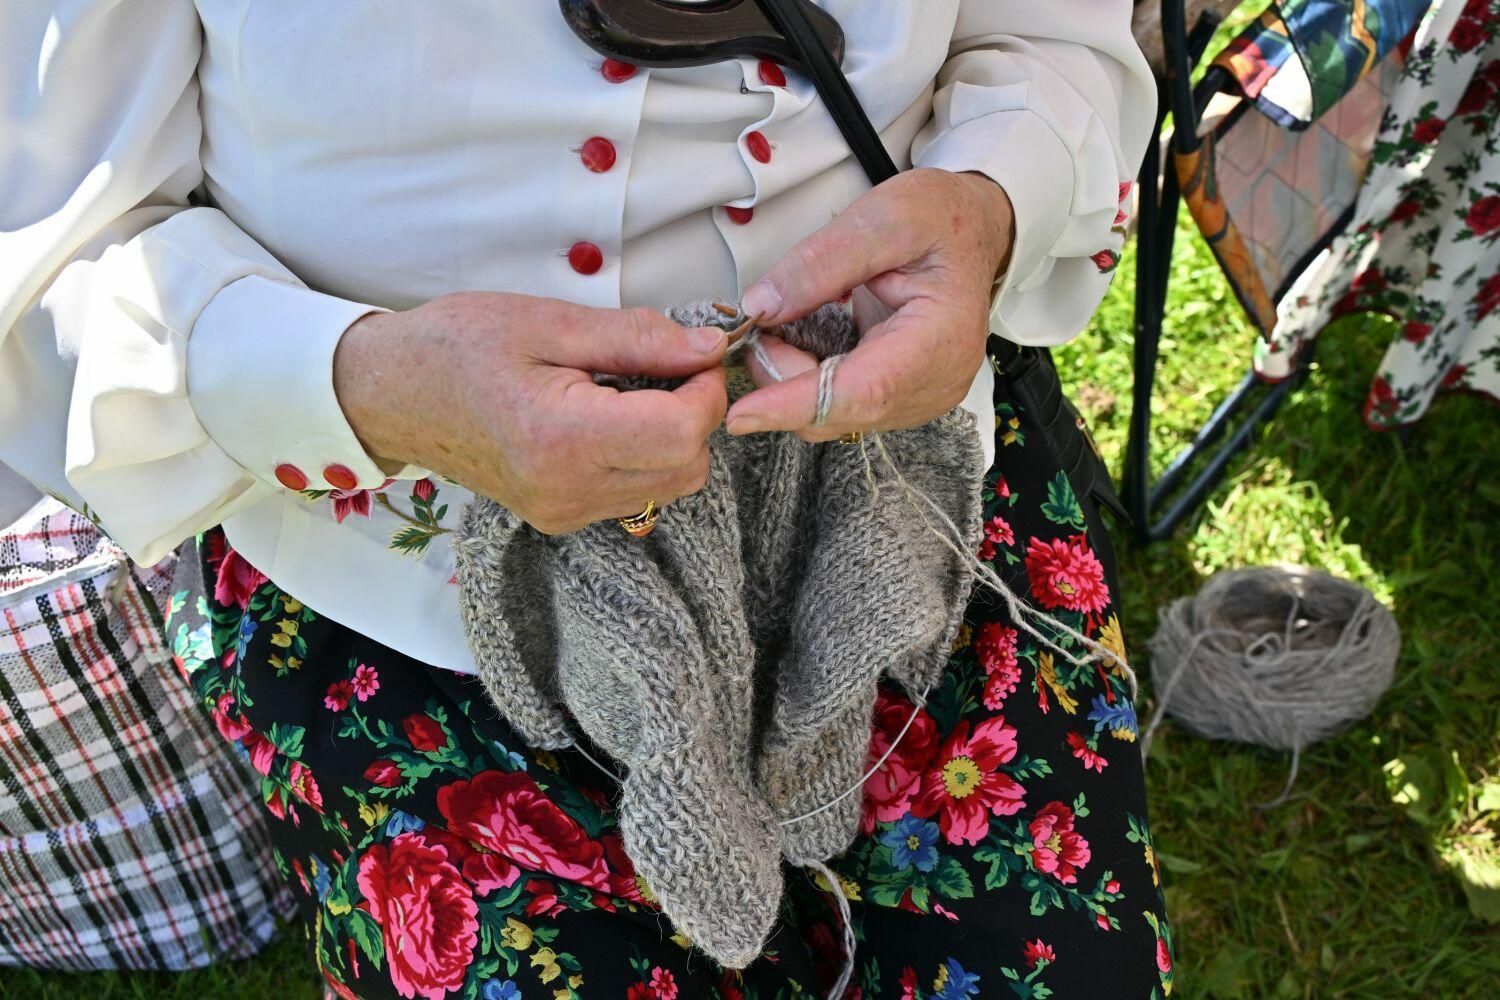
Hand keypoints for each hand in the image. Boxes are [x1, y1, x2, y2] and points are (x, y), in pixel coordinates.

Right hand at [334, 292, 727, 533]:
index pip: (683, 432)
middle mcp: (568, 490)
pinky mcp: (563, 517)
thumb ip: (636, 338)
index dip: (706, 389)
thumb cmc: (456, 347)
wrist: (390, 395)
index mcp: (562, 438)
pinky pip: (638, 491)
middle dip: (695, 412)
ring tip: (626, 387)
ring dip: (672, 435)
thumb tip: (708, 347)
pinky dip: (644, 454)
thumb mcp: (548, 322)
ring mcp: (565, 512)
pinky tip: (607, 417)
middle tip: (662, 364)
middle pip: (689, 465)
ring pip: (672, 484)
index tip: (693, 352)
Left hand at [726, 168, 1013, 440]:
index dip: (797, 404)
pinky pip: (841, 408)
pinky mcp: (903, 399)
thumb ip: (819, 262)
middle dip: (784, 379)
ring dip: (793, 381)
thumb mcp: (883, 216)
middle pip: (841, 411)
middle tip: (761, 328)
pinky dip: (808, 382)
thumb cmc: (941, 220)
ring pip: (834, 416)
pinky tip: (806, 342)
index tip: (743, 412)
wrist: (972, 230)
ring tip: (788, 326)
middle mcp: (936, 382)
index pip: (862, 391)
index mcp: (942, 338)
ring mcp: (921, 397)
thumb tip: (762, 308)